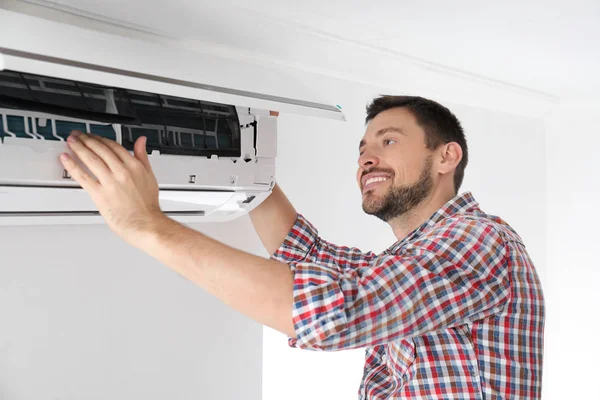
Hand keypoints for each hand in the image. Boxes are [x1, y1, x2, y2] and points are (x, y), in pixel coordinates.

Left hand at [60, 130, 165, 246]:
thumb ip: (143, 156)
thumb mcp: (150, 175)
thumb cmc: (147, 205)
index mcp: (134, 166)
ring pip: (91, 159)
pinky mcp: (99, 194)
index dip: (101, 139)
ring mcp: (110, 182)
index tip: (94, 137)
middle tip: (78, 136)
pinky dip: (72, 166)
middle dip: (87, 140)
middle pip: (100, 150)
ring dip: (79, 148)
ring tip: (71, 142)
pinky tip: (66, 159)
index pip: (113, 146)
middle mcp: (121, 172)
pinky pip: (83, 177)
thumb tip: (141, 141)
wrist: (144, 222)